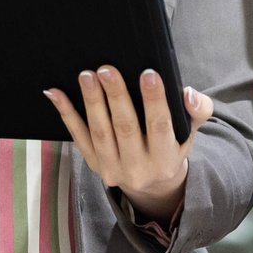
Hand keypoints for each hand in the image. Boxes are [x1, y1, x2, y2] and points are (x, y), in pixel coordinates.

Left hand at [47, 67, 215, 220]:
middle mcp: (138, 168)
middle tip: (107, 69)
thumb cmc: (171, 145)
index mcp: (165, 158)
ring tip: (87, 76)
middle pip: (125, 128)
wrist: (152, 183)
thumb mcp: (190, 131)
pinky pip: (78, 136)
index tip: (148, 73)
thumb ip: (196, 110)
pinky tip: (56, 93)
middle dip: (116, 97)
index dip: (154, 100)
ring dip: (91, 102)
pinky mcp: (93, 164)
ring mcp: (112, 168)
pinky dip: (66, 113)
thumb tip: (189, 93)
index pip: (159, 126)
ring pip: (100, 132)